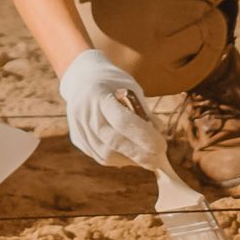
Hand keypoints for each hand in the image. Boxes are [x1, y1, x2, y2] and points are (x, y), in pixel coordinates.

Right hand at [56, 51, 163, 169]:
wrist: (82, 78)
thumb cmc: (113, 84)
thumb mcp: (130, 88)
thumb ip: (143, 111)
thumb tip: (158, 133)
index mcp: (99, 95)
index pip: (123, 121)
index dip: (144, 137)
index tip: (162, 147)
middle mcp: (85, 113)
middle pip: (113, 142)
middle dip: (139, 155)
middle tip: (158, 161)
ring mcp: (78, 128)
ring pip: (106, 155)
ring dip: (130, 159)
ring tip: (146, 157)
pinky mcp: (77, 139)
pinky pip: (100, 156)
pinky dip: (119, 159)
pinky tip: (130, 154)